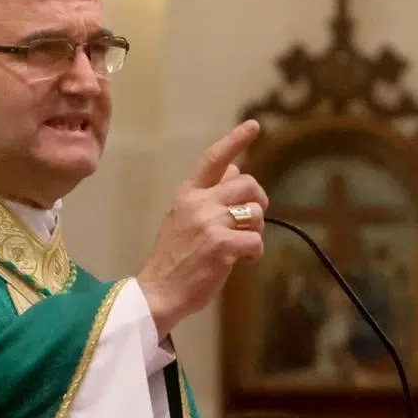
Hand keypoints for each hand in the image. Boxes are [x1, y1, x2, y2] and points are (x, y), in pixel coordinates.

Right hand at [136, 120, 268, 336]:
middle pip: (248, 183)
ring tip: (242, 246)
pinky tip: (241, 262)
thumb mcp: (182, 218)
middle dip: (258, 201)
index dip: (235, 140)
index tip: (253, 126)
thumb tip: (236, 171)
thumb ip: (207, 195)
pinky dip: (255, 253)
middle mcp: (198, 202)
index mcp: (187, 193)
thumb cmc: (174, 258)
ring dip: (257, 230)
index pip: (214, 159)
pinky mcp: (221, 245)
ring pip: (255, 212)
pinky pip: (256, 241)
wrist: (159, 291)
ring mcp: (209, 222)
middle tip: (252, 220)